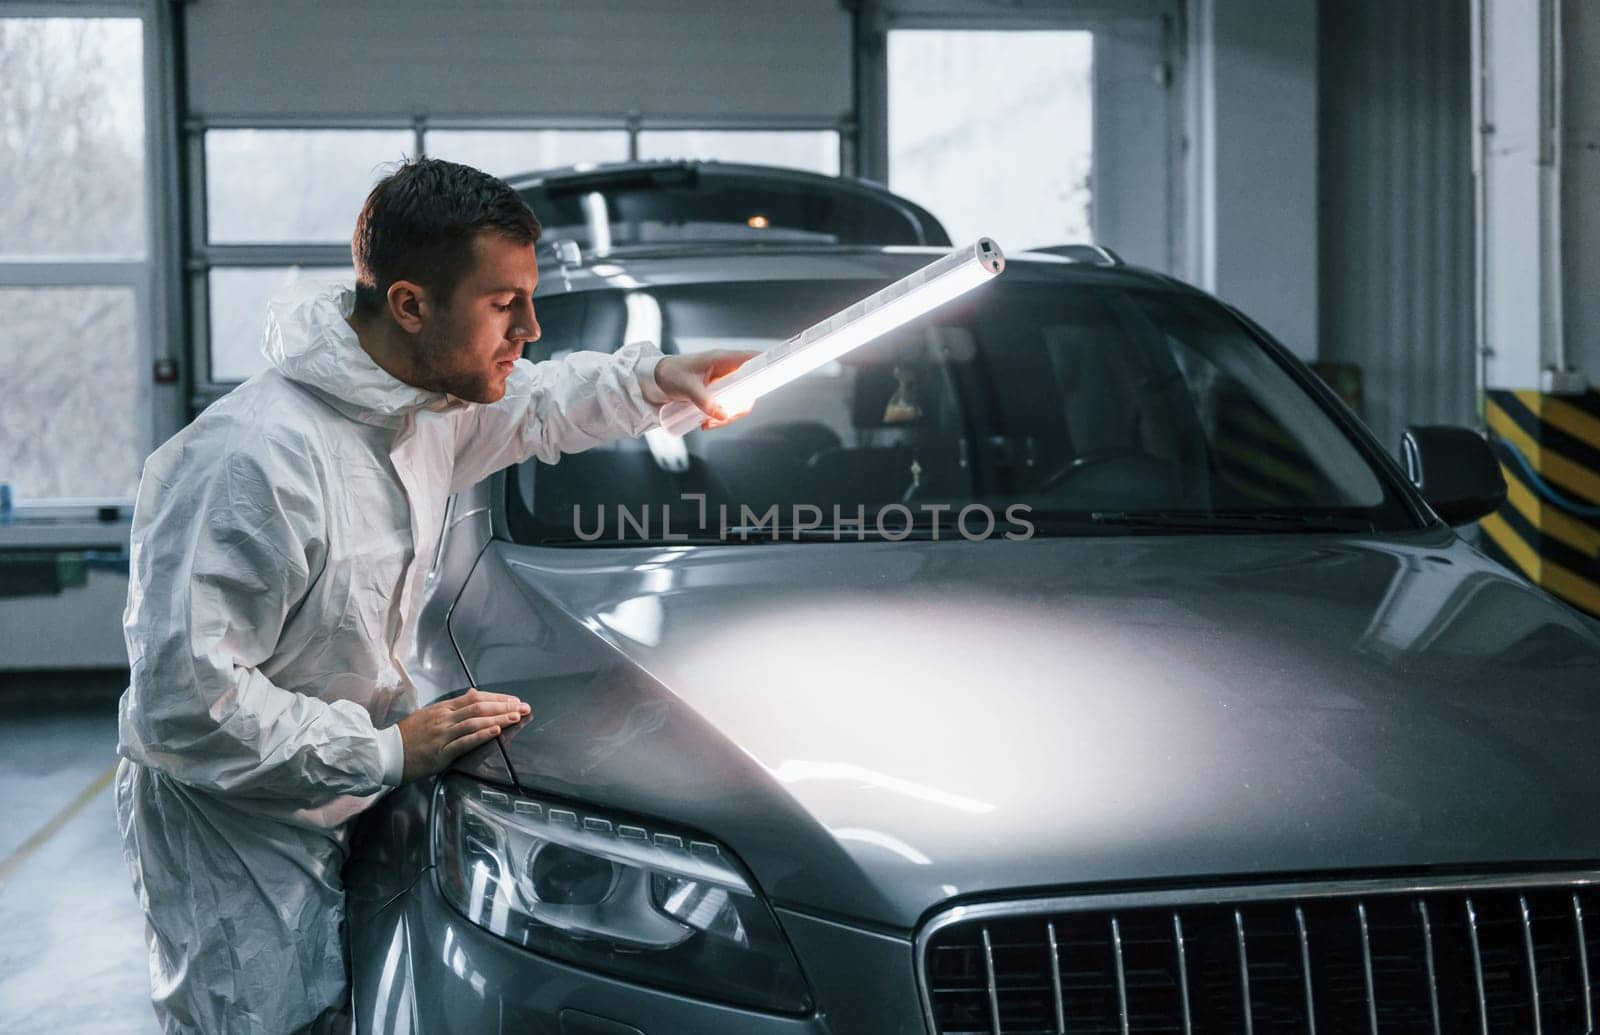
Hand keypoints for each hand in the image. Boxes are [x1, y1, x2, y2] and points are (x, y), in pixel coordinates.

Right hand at [396, 688, 529, 783]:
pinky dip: (481, 735)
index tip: (514, 700)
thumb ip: (450, 709)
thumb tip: (472, 697)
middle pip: (479, 706)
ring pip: (475, 721)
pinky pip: (464, 741)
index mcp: (442, 708)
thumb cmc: (408, 736)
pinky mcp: (440, 752)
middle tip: (524, 707)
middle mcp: (444, 718)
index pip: (475, 697)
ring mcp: (442, 734)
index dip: (497, 698)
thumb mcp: (428, 715)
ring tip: (516, 716)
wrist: (386, 753)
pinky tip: (495, 731)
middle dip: (504, 706)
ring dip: (498, 718)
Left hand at [653, 350, 760, 429]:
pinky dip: (720, 418)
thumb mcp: (686, 387)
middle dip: (739, 407)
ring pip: (739, 401)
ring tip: (708, 425)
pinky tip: (705, 424)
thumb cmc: (671, 373)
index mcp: (723, 359)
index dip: (766, 368)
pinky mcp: (717, 393)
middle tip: (723, 419)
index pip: (753, 359)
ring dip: (728, 416)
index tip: (772, 380)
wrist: (657, 378)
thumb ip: (704, 400)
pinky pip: (728, 407)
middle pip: (749, 388)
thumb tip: (723, 415)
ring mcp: (723, 382)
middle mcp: (727, 370)